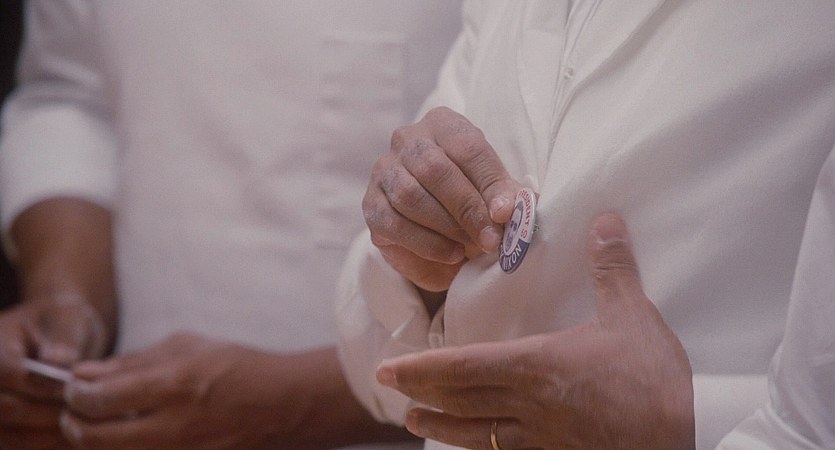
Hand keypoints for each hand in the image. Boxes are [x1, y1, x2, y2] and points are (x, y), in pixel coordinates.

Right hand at [0, 299, 106, 449]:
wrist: (59, 338)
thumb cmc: (64, 323)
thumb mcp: (70, 315)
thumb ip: (65, 336)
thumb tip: (58, 361)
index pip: (9, 374)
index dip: (43, 386)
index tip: (75, 388)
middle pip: (7, 408)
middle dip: (49, 412)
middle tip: (86, 413)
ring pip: (10, 435)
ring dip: (48, 435)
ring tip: (85, 427)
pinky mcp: (4, 428)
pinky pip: (17, 446)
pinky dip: (46, 445)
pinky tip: (73, 439)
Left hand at [62, 333, 363, 449]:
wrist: (283, 404)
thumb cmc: (238, 368)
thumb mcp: (188, 348)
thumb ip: (133, 361)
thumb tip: (85, 373)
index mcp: (174, 386)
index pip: (98, 398)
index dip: (75, 392)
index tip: (75, 384)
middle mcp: (174, 426)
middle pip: (94, 437)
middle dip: (74, 422)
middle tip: (76, 409)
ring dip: (94, 441)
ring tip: (97, 425)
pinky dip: (124, 448)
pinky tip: (129, 435)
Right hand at [363, 106, 519, 292]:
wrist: (439, 224)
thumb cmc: (472, 195)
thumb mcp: (494, 190)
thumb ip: (505, 195)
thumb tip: (510, 210)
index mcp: (442, 123)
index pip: (467, 147)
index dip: (489, 183)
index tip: (505, 215)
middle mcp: (407, 140)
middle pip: (434, 170)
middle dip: (466, 208)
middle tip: (490, 238)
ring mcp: (384, 171)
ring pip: (410, 197)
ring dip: (447, 227)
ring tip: (472, 246)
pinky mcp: (372, 205)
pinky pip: (394, 224)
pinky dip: (427, 244)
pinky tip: (452, 255)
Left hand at [376, 213, 694, 449]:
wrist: (682, 441)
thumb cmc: (653, 382)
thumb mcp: (634, 317)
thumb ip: (612, 269)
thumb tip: (605, 220)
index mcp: (535, 366)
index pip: (463, 366)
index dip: (422, 367)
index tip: (389, 368)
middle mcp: (527, 404)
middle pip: (460, 399)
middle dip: (420, 391)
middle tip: (388, 387)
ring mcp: (539, 436)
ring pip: (476, 432)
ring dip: (441, 423)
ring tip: (413, 418)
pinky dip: (481, 446)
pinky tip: (473, 444)